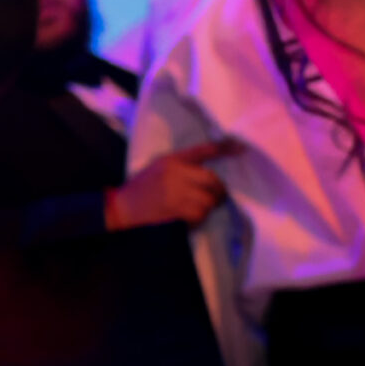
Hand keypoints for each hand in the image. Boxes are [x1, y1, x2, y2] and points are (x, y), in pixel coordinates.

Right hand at [106, 140, 238, 229]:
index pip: (202, 151)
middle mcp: (176, 173)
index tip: (241, 148)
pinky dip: (199, 217)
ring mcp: (177, 192)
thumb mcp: (159, 167)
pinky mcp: (176, 210)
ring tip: (199, 208)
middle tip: (217, 196)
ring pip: (208, 199)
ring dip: (207, 206)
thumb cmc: (142, 187)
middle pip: (212, 179)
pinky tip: (189, 217)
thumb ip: (182, 166)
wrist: (123, 207)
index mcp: (172, 160)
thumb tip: (210, 175)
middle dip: (218, 190)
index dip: (224, 148)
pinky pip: (200, 214)